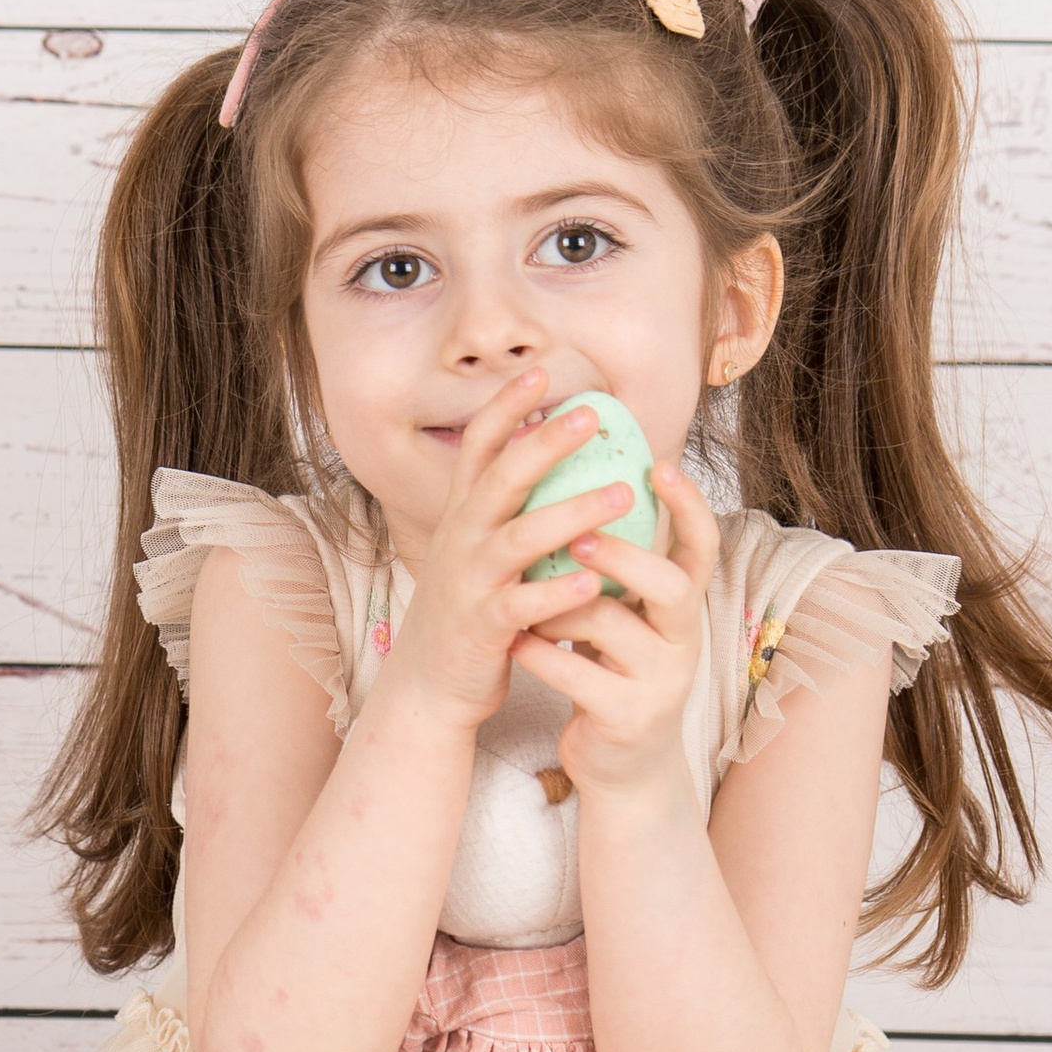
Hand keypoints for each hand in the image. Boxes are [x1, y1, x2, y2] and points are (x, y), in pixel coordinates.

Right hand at [380, 372, 628, 732]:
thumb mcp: (475, 543)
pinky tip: (596, 583)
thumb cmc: (469, 603)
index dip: (506, 406)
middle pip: (501, 478)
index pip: (479, 445)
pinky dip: (559, 594)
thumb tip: (544, 445)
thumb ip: (504, 501)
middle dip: (544, 444)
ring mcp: (471, 581)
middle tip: (590, 415)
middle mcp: (462, 538)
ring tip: (620, 496)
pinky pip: (525, 605)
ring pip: (519, 538)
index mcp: (463, 512)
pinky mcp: (485, 627)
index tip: (540, 371)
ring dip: (571, 514)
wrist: (431, 680)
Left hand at [517, 463, 722, 800]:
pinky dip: (539, 652)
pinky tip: (515, 642)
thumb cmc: (613, 671)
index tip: (659, 463)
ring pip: (612, 626)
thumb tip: (582, 486)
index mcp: (681, 608)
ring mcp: (659, 683)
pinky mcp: (626, 718)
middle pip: (674, 587)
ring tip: (526, 605)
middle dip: (625, 556)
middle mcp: (683, 642)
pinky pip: (577, 673)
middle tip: (579, 536)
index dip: (689, 506)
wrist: (621, 765)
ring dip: (560, 607)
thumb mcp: (627, 617)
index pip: (703, 548)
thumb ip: (617, 568)